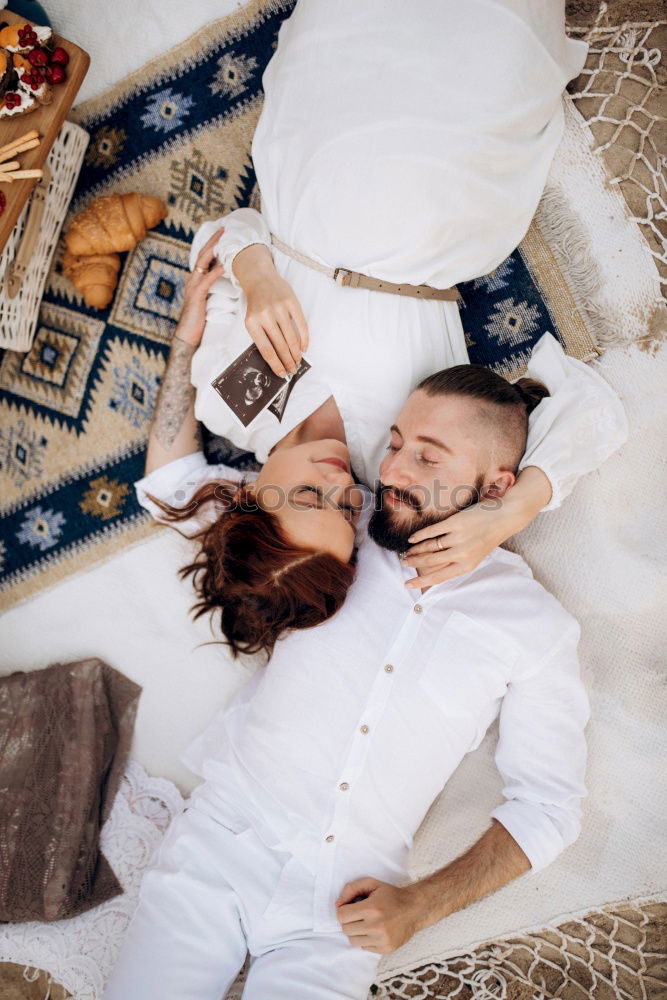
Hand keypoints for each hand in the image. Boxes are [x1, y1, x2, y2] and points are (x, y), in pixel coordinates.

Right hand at [175, 227, 225, 347]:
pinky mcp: (195, 297)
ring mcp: (192, 287)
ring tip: (224, 241)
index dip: (214, 244)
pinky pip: (205, 282)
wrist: (187, 336)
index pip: (205, 257)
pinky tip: (223, 266)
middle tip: (224, 229)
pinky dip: (214, 273)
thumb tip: (230, 278)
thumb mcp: (209, 300)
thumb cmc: (200, 320)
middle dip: (213, 241)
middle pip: (203, 255)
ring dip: (213, 251)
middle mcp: (193, 280)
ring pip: (202, 263)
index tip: (224, 233)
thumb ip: (215, 288)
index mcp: (197, 279)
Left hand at [234, 243, 309, 376]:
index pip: (266, 350)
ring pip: (291, 337)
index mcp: (252, 323)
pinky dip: (304, 338)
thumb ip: (261, 336)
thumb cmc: (256, 303)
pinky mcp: (291, 302)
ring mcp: (279, 308)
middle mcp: (265, 315)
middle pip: (280, 346)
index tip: (281, 373)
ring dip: (296, 353)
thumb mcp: (252, 319)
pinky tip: (304, 348)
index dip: (275, 364)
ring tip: (298, 361)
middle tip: (292, 369)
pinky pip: (301, 324)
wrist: (259, 278)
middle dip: (287, 361)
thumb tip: (276, 359)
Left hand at [335, 877, 422, 953]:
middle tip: (359, 915)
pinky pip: (364, 948)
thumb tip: (337, 905)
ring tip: (366, 923)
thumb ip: (351, 889)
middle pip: (346, 929)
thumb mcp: (371, 884)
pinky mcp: (386, 949)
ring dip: (356, 932)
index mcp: (371, 908)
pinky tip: (375, 931)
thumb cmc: (390, 895)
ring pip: (353, 941)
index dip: (344, 910)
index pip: (342, 916)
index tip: (351, 908)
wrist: (414, 909)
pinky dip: (366, 940)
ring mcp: (381, 940)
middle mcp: (376, 926)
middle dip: (349, 921)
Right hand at [402, 498, 519, 588]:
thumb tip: (434, 566)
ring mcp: (459, 538)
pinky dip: (420, 536)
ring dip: (416, 550)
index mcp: (467, 565)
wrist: (505, 517)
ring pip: (430, 547)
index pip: (439, 577)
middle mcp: (462, 554)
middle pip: (431, 561)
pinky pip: (433, 531)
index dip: (421, 582)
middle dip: (414, 563)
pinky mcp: (456, 523)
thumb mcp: (475, 555)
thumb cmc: (488, 537)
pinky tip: (413, 539)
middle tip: (404, 563)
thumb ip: (457, 561)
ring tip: (407, 552)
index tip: (408, 585)